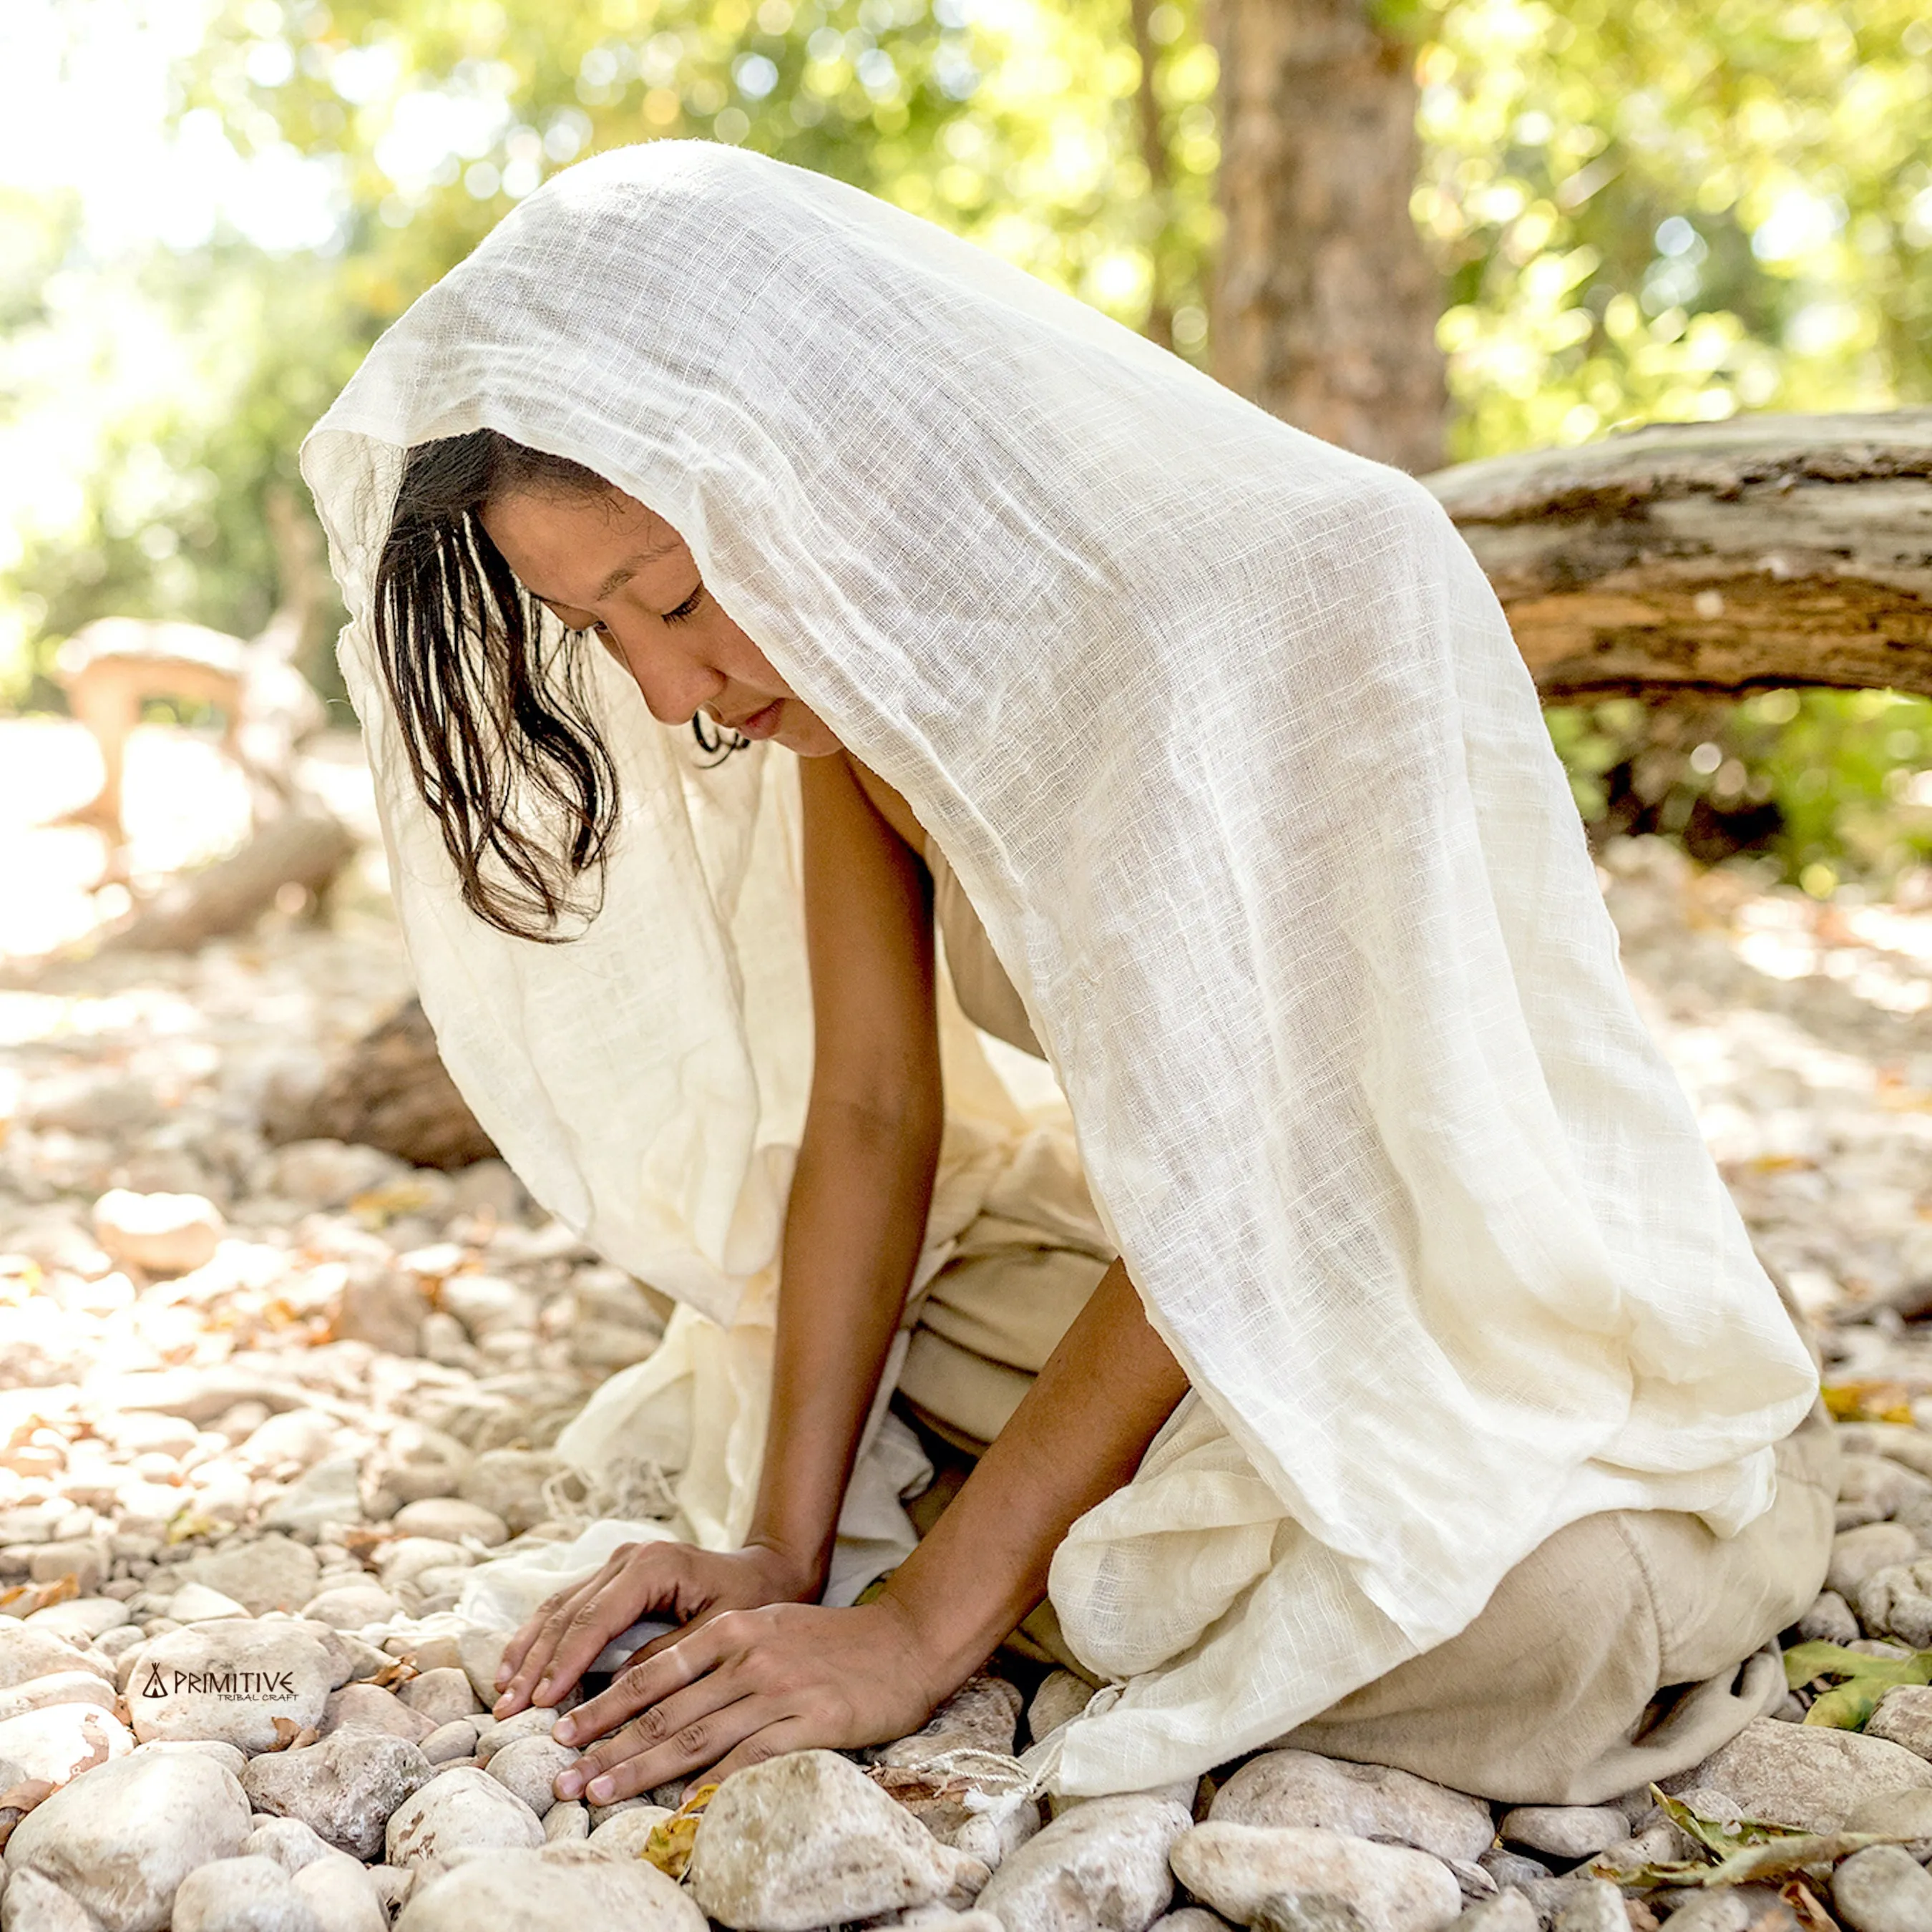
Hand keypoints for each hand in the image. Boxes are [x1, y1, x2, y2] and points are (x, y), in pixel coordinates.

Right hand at [491, 1541, 820, 1719]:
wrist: (769, 1568)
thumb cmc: (753, 1602)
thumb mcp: (720, 1632)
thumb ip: (670, 1658)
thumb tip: (617, 1693)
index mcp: (652, 1566)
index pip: (594, 1619)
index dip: (563, 1664)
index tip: (539, 1705)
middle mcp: (627, 1558)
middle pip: (567, 1614)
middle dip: (534, 1665)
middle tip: (508, 1713)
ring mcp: (616, 1563)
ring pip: (558, 1607)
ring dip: (527, 1652)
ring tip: (502, 1696)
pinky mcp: (611, 1576)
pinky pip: (566, 1606)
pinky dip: (540, 1638)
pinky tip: (518, 1668)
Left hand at [551, 1595, 947, 1801]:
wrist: (905, 1643)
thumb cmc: (832, 1642)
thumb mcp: (768, 1629)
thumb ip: (718, 1656)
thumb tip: (658, 1694)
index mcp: (733, 1630)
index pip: (653, 1672)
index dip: (604, 1705)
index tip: (565, 1732)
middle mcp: (748, 1656)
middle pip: (663, 1709)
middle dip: (606, 1745)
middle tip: (563, 1776)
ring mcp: (778, 1690)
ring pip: (694, 1736)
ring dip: (639, 1769)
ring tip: (598, 1793)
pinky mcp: (809, 1722)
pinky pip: (748, 1759)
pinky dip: (710, 1785)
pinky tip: (679, 1807)